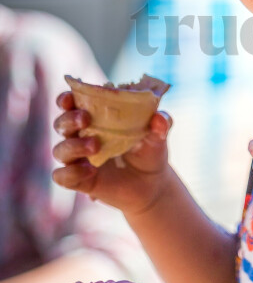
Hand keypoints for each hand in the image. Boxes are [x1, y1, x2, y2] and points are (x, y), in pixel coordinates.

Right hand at [52, 91, 174, 215]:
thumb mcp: (158, 137)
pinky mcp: (79, 180)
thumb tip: (160, 117)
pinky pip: (62, 177)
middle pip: (60, 124)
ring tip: (96, 146)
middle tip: (86, 119)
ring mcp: (78, 159)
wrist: (152, 185)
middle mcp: (80, 136)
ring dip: (74, 146)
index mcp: (95, 119)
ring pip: (60, 150)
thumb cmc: (149, 151)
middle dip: (69, 119)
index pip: (71, 104)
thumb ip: (160, 125)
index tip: (71, 97)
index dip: (66, 99)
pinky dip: (72, 172)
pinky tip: (90, 170)